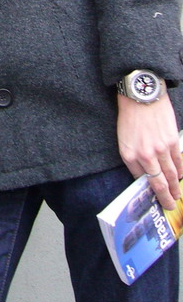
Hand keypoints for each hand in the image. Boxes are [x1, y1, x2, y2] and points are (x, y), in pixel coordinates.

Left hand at [117, 91, 182, 210]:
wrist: (141, 95)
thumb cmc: (130, 116)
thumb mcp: (123, 138)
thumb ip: (134, 157)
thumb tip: (145, 173)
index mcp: (129, 155)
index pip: (140, 180)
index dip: (149, 192)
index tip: (154, 200)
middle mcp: (144, 155)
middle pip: (158, 183)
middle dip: (165, 198)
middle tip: (170, 206)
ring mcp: (160, 150)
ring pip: (171, 175)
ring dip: (175, 188)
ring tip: (177, 196)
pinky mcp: (172, 142)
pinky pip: (178, 162)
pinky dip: (181, 172)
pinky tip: (181, 177)